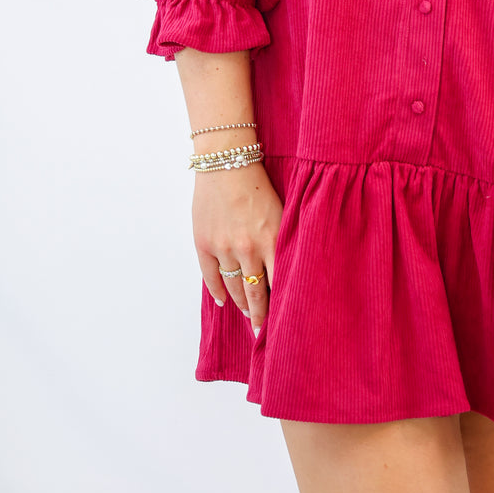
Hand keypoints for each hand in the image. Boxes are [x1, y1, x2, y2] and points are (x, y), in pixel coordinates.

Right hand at [192, 162, 283, 334]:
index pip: (280, 284)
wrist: (227, 161)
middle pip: (256, 293)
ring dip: (241, 304)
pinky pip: (211, 276)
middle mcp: (248, 248)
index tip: (285, 322)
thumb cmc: (259, 181)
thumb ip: (284, 239)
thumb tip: (289, 266)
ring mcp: (224, 247)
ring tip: (247, 314)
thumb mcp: (282, 209)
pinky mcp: (204, 243)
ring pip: (234, 287)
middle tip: (262, 332)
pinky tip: (224, 302)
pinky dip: (217, 292)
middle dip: (260, 315)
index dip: (282, 305)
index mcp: (272, 239)